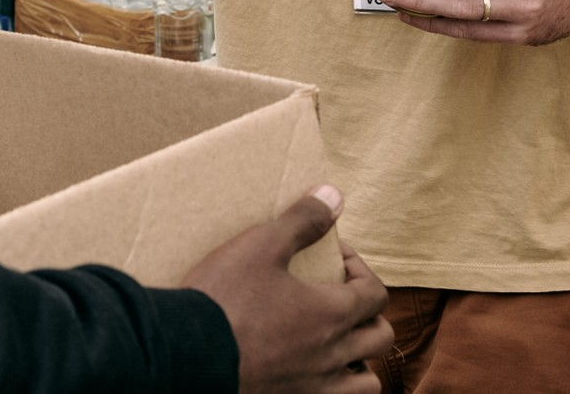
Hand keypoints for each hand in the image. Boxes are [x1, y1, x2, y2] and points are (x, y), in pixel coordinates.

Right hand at [183, 185, 390, 393]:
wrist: (188, 353)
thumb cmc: (226, 297)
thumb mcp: (262, 245)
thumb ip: (303, 220)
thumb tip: (334, 196)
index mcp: (332, 313)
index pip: (376, 293)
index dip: (360, 268)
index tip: (332, 258)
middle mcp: (332, 354)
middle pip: (380, 336)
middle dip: (367, 311)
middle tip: (337, 295)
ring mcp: (314, 385)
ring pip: (366, 381)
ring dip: (360, 358)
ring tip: (336, 341)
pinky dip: (336, 386)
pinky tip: (312, 370)